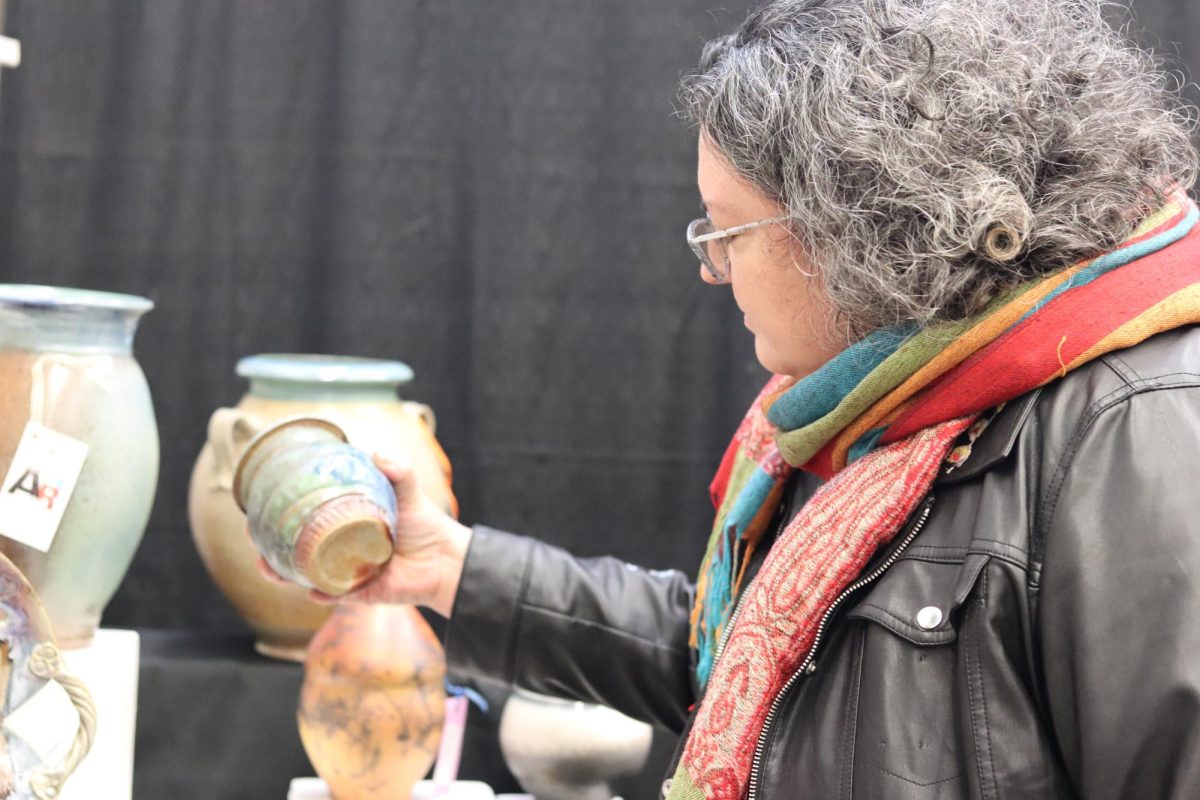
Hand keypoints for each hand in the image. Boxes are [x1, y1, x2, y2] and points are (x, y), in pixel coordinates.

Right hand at [252, 453, 471, 614]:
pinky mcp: (362, 594)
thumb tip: (375, 451)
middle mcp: (341, 550)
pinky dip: (324, 595)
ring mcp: (348, 573)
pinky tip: (313, 593)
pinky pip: (337, 596)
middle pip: (297, 551)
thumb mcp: (408, 490)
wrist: (446, 559)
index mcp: (345, 525)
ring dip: (286, 575)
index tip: (258, 510)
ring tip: (269, 568)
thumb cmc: (424, 524)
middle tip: (255, 540)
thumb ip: (396, 469)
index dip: (280, 517)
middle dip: (271, 549)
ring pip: (308, 577)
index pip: (305, 521)